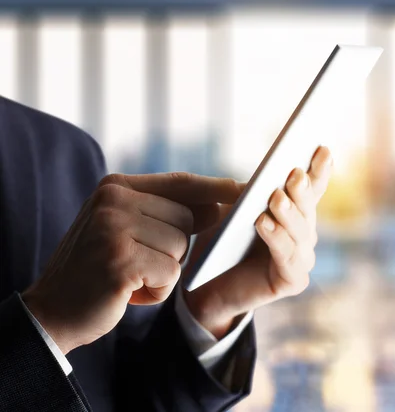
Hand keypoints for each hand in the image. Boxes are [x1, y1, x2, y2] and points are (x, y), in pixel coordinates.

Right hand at [22, 172, 242, 353]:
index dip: (214, 187)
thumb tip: (219, 205)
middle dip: (173, 248)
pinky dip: (158, 290)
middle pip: (186, 218)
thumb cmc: (97, 268)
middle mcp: (114, 200)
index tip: (244, 189)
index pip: (180, 182)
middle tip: (139, 262)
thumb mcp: (126, 230)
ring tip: (131, 277)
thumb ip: (166, 214)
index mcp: (116, 187)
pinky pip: (171, 272)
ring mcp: (114, 227)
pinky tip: (129, 291)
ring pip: (181, 246)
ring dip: (164, 271)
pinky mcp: (121, 259)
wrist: (53, 311)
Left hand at [183, 146, 332, 338]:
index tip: (321, 147)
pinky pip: (287, 257)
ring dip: (288, 213)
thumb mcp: (233, 210)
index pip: (312, 186)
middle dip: (302, 189)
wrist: (208, 287)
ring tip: (276, 198)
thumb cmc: (223, 242)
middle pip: (308, 207)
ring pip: (300, 231)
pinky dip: (276, 239)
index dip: (319, 168)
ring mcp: (302, 257)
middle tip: (294, 173)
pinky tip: (264, 223)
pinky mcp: (293, 280)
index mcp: (295, 211)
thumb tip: (262, 180)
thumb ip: (249, 194)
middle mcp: (304, 232)